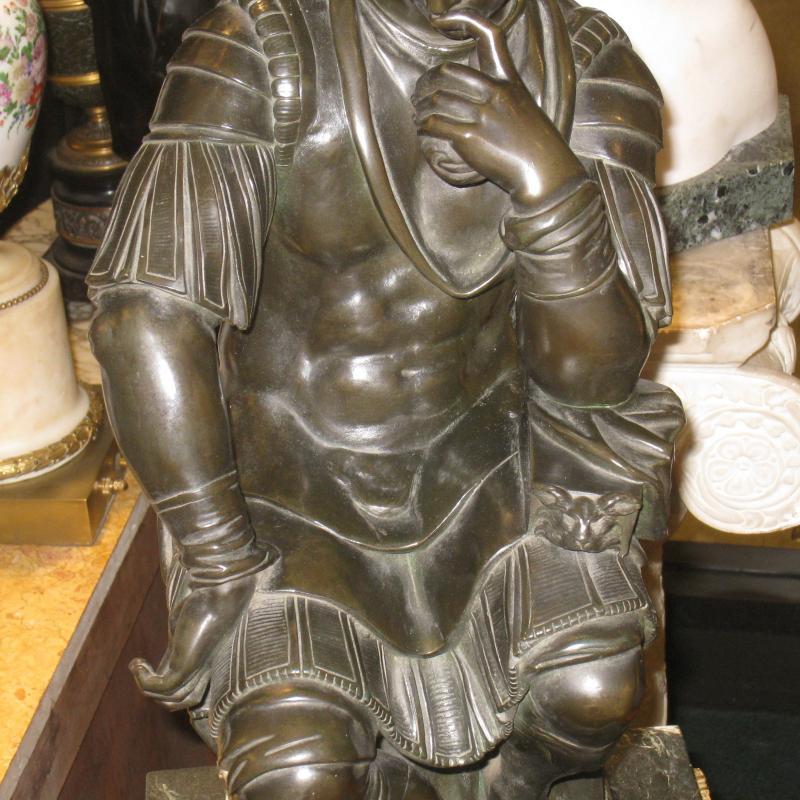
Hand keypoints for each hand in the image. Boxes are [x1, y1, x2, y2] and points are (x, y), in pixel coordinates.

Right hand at [129, 573, 255, 710]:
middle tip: (141, 671)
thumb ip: (181, 635)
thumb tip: (174, 636)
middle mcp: (203, 670)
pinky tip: (138, 663)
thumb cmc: (206, 600)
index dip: (168, 692)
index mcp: (203, 662)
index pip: (191, 694)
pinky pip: (164, 688)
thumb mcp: (187, 622)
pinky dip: (145, 682)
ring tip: (138, 666)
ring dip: (147, 688)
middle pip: (181, 702)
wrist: (220, 592)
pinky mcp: (188, 663)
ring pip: (172, 701)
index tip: (149, 672)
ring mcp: (197, 668)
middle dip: (156, 693)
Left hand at [412, 10, 584, 205]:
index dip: (463, 17)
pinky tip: (423, 129)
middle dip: (425, 83)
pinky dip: (424, 126)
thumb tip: (472, 92)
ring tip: (417, 115)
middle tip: (417, 94)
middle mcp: (495, 92)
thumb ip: (501, 94)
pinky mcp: (471, 138)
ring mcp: (483, 115)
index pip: (488, 34)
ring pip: (436, 100)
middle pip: (447, 72)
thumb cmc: (533, 144)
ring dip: (420, 108)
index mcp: (508, 79)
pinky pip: (437, 125)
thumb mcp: (523, 106)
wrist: (543, 171)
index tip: (441, 19)